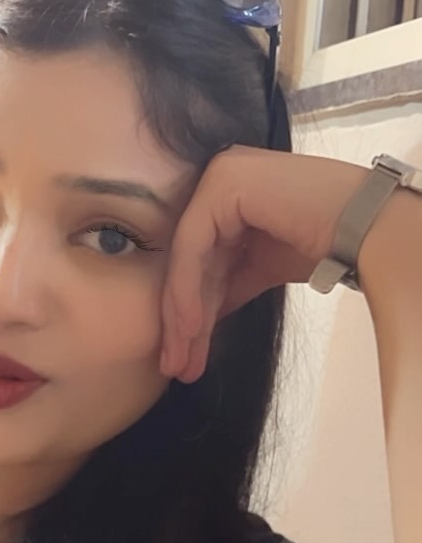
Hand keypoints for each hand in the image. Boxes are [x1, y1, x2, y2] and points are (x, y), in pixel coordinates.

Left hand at [160, 145, 368, 382]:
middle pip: (191, 261)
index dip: (191, 312)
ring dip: (182, 315)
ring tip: (180, 362)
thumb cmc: (326, 242)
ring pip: (186, 258)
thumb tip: (195, 318)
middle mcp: (219, 178)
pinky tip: (191, 327)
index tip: (185, 358)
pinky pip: (193, 246)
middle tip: (176, 366)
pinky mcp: (222, 184)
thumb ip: (227, 283)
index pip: (199, 259)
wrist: (366, 229)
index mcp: (228, 192)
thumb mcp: (262, 267)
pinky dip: (188, 290)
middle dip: (184, 321)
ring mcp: (219, 177)